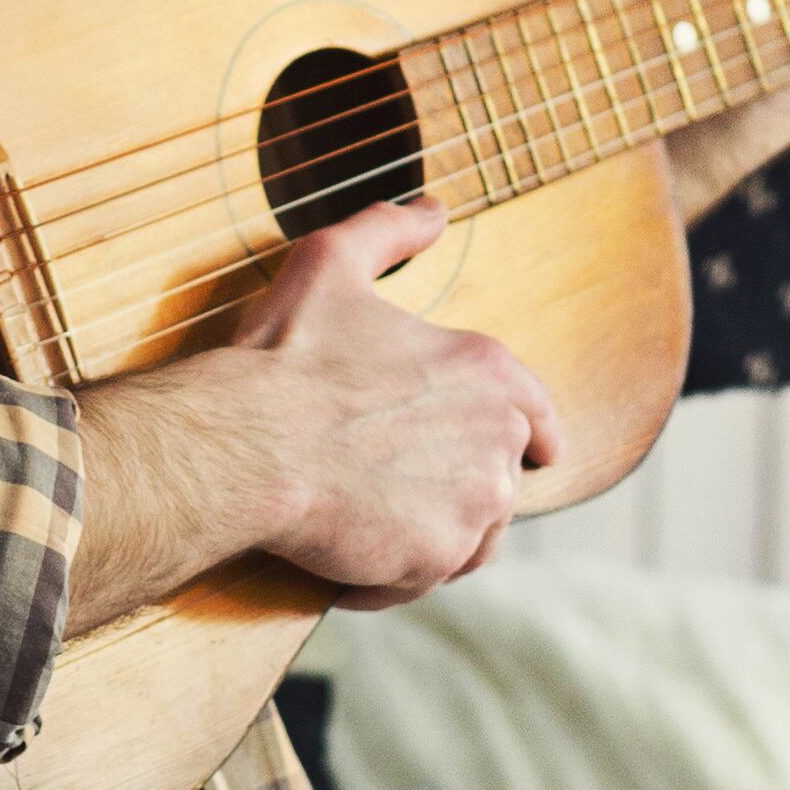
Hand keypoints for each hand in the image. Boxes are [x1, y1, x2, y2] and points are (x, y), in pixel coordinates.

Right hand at [213, 198, 563, 607]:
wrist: (244, 445)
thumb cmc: (283, 357)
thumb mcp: (329, 264)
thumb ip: (387, 230)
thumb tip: (432, 208)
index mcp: (484, 370)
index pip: (538, 411)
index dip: (541, 432)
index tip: (545, 452)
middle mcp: (495, 441)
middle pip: (499, 478)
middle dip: (456, 485)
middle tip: (400, 488)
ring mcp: (471, 508)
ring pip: (471, 536)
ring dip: (433, 535)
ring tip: (376, 528)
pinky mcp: (434, 560)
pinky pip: (421, 580)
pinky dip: (390, 577)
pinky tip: (348, 567)